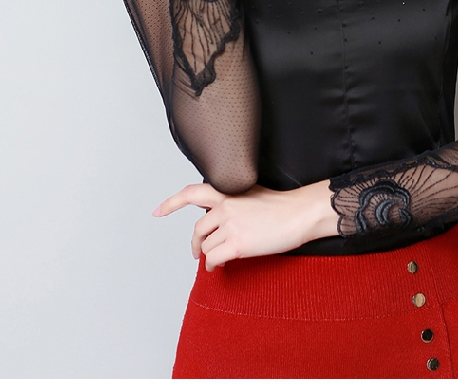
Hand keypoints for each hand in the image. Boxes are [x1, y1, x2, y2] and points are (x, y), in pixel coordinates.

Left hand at [152, 180, 337, 270]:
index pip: (192, 193)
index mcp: (228, 192)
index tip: (158, 211)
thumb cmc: (281, 207)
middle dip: (197, 244)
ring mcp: (229, 225)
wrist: (299, 214)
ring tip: (221, 258)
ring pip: (207, 246)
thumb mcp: (251, 195)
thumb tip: (219, 222)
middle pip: (198, 230)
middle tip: (199, 252)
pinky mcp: (237, 243)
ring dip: (211, 255)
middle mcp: (225, 206)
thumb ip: (232, 203)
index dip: (172, 203)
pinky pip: (214, 259)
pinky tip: (221, 265)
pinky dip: (214, 265)